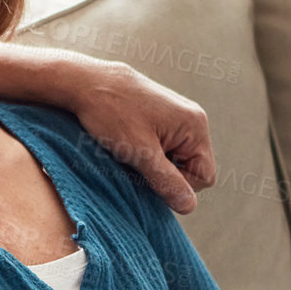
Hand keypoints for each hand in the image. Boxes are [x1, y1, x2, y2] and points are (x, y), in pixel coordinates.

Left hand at [0, 42, 217, 212]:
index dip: (177, 185)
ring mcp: (178, 117)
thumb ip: (167, 181)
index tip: (147, 175)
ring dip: (153, 165)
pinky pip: (165, 148)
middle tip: (135, 163)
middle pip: (191, 169)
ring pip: (175, 160)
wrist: (86, 83)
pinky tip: (129, 144)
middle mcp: (193, 119)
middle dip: (164, 174)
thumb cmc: (112, 114)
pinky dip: (148, 153)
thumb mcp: (140, 154)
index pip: (204, 177)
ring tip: (130, 151)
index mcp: (196, 126)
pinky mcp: (163, 117)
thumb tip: (189, 206)